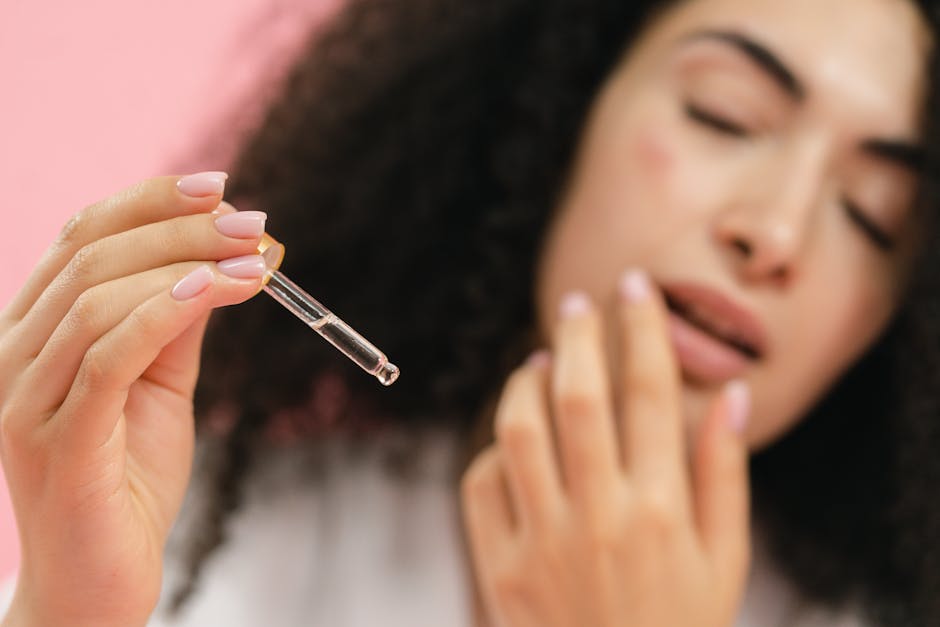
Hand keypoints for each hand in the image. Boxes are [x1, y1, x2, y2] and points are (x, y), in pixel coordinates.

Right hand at [0, 174, 267, 626]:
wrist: (99, 581)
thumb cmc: (128, 479)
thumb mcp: (162, 385)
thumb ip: (179, 323)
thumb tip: (225, 258)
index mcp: (32, 332)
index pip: (81, 238)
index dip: (149, 200)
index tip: (220, 185)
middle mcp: (11, 355)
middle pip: (91, 256)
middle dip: (180, 228)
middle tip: (253, 224)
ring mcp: (23, 399)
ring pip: (98, 298)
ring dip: (186, 265)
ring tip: (254, 260)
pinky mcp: (55, 440)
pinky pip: (107, 356)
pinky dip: (164, 312)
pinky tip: (216, 291)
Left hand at [461, 270, 751, 626]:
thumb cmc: (680, 623)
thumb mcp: (723, 558)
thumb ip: (723, 473)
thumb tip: (729, 394)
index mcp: (663, 509)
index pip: (651, 393)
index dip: (642, 328)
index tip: (634, 287)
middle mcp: (599, 518)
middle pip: (579, 396)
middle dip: (579, 335)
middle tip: (577, 303)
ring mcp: (543, 543)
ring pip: (519, 430)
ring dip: (525, 383)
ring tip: (540, 362)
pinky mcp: (500, 568)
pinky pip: (482, 484)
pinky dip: (493, 450)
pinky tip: (514, 439)